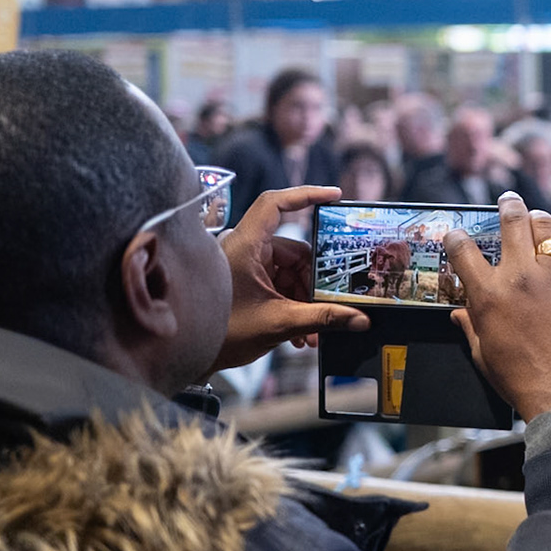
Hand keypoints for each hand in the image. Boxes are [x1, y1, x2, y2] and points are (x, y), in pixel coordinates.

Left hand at [215, 185, 368, 371]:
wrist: (192, 356)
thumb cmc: (221, 333)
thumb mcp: (279, 323)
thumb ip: (322, 318)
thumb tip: (358, 318)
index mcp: (244, 245)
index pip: (276, 204)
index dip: (307, 194)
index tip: (334, 196)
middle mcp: (243, 248)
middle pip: (294, 250)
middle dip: (313, 283)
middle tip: (327, 307)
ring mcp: (244, 264)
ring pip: (289, 271)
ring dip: (303, 299)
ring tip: (310, 329)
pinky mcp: (245, 280)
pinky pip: (278, 282)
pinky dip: (291, 302)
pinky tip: (299, 329)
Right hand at [444, 193, 550, 420]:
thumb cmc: (520, 380)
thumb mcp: (483, 354)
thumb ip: (470, 326)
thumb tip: (458, 313)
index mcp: (488, 295)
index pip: (462, 249)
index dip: (456, 237)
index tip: (458, 236)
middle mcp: (520, 277)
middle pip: (511, 221)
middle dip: (507, 205)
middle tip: (508, 201)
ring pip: (545, 225)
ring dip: (538, 218)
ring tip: (536, 219)